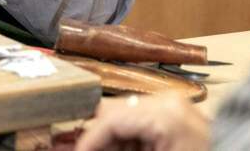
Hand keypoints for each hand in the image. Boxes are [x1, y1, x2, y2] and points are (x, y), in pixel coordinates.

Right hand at [74, 94, 209, 150]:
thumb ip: (116, 150)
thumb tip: (83, 148)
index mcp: (163, 112)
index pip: (109, 118)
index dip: (86, 140)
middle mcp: (167, 103)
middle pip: (113, 114)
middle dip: (93, 139)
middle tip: (73, 149)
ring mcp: (173, 109)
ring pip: (123, 121)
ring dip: (107, 141)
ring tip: (91, 150)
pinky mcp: (176, 120)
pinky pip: (139, 127)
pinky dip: (124, 142)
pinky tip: (114, 149)